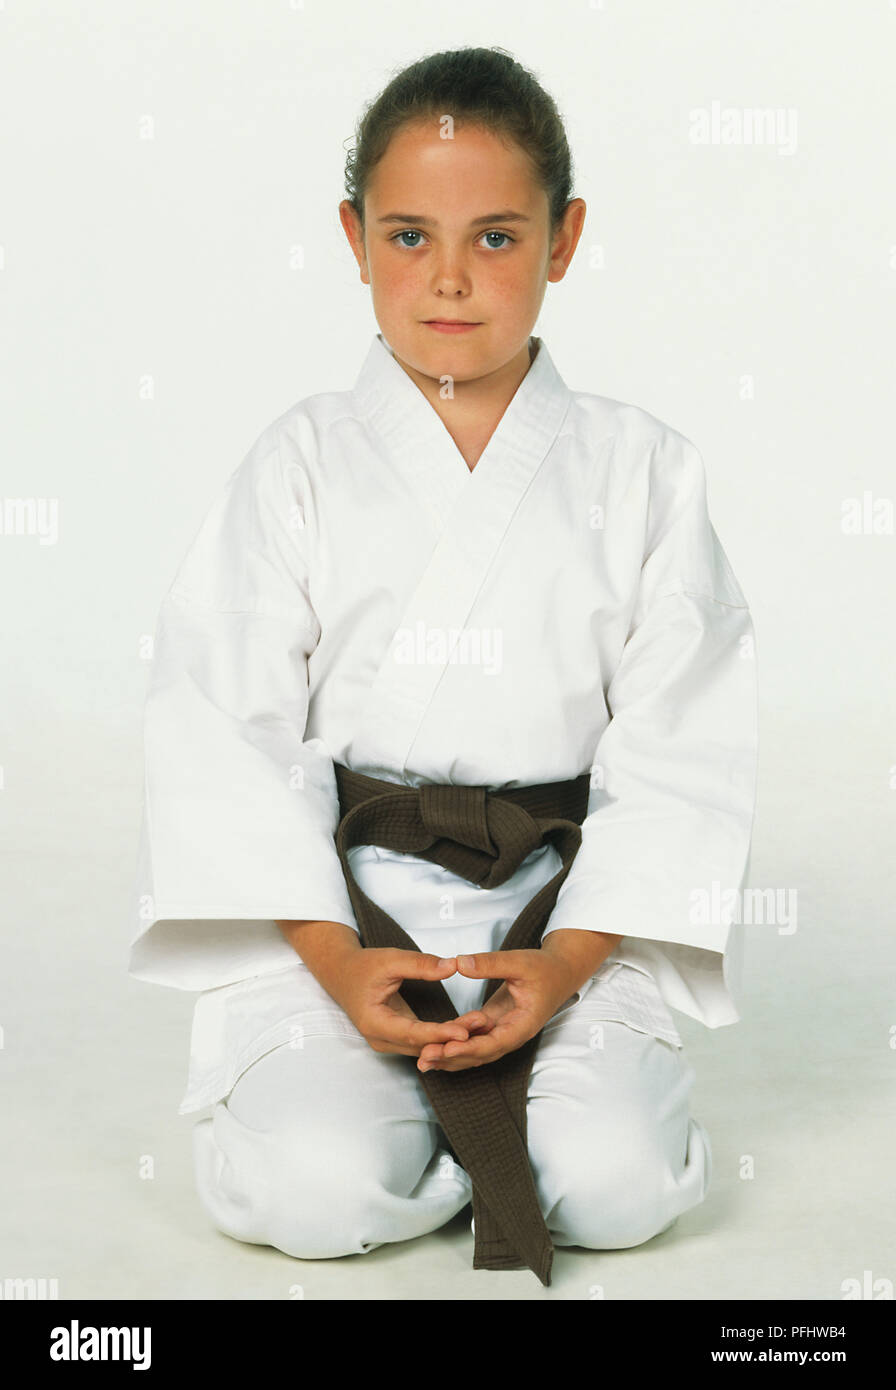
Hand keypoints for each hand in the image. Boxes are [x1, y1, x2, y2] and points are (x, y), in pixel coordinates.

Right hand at [337, 948, 476, 1058]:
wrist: (342, 973)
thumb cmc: (363, 966)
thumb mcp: (390, 959)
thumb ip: (420, 964)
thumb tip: (452, 966)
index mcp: (375, 1022)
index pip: (413, 1034)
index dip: (439, 1033)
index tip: (465, 1032)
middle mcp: (381, 1039)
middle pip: (422, 1045)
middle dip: (452, 1038)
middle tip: (482, 1025)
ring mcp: (388, 1042)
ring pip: (424, 1047)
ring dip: (451, 1039)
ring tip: (480, 1026)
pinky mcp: (397, 1037)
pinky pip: (423, 1042)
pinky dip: (443, 1036)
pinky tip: (467, 1028)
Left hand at [415, 951, 575, 1073]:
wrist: (558, 972)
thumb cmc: (544, 968)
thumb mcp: (519, 961)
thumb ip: (490, 964)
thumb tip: (459, 963)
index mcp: (523, 1024)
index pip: (495, 1043)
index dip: (470, 1048)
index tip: (446, 1048)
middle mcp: (512, 1034)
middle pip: (481, 1053)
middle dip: (453, 1057)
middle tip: (425, 1057)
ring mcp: (502, 1031)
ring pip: (474, 1050)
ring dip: (450, 1055)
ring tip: (423, 1058)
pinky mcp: (493, 1024)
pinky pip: (472, 1038)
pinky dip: (454, 1042)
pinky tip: (433, 1043)